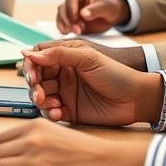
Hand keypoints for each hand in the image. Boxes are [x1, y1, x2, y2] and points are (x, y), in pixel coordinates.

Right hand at [22, 40, 163, 125]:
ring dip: (40, 99)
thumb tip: (29, 53)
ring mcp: (66, 93)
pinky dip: (50, 112)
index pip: (39, 58)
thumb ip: (58, 54)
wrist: (136, 99)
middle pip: (36, 78)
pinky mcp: (70, 110)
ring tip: (49, 103)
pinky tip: (58, 112)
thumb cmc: (116, 73)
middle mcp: (63, 74)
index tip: (31, 74)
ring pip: (40, 95)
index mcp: (66, 57)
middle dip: (33, 85)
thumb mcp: (88, 58)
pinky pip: (51, 112)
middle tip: (38, 92)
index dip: (31, 65)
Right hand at [56, 0, 127, 33]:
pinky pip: (61, 24)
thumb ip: (95, 10)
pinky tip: (68, 34)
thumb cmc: (108, 9)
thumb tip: (83, 13)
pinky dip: (62, 29)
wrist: (109, 18)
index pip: (70, 0)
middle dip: (68, 20)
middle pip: (63, 9)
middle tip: (77, 30)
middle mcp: (71, 1)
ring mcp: (69, 12)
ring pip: (60, 17)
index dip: (71, 10)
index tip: (76, 20)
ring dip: (64, 25)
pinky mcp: (69, 21)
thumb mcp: (106, 8)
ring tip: (74, 32)